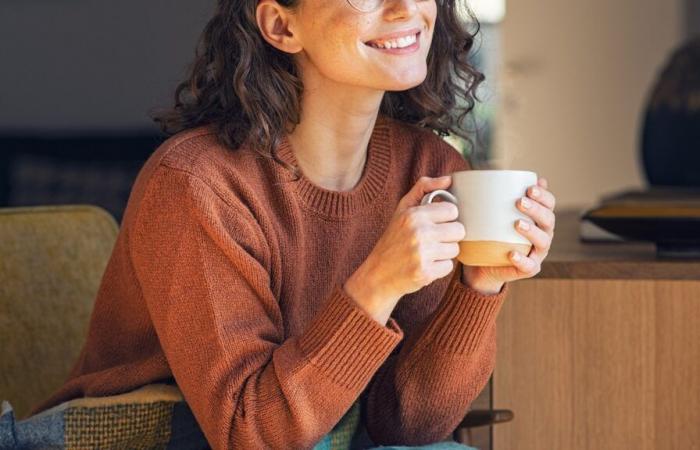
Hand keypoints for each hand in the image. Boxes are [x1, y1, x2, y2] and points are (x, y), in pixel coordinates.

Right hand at [345, 176, 465, 323]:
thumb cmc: (393, 239)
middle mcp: (418, 232)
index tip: (435, 224)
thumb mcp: (402, 209)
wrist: (377, 274)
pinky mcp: (425, 273)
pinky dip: (439, 268)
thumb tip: (449, 179)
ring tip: (427, 253)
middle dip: (448, 236)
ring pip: (455, 249)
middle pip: (458, 230)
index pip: (452, 211)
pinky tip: (425, 265)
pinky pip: (449, 267)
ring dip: (444, 252)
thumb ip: (424, 188)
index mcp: (414, 215)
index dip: (446, 218)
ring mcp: (422, 254)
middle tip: (433, 240)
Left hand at [462, 177, 555, 293]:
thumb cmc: (490, 234)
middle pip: (548, 220)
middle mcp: (543, 234)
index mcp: (538, 218)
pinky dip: (522, 260)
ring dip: (532, 231)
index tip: (529, 187)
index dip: (543, 195)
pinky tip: (512, 254)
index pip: (549, 203)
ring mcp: (537, 253)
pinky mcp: (528, 269)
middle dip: (537, 209)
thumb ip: (494, 197)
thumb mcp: (491, 214)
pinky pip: (529, 266)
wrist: (483, 265)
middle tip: (520, 202)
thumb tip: (488, 173)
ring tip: (517, 224)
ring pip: (543, 241)